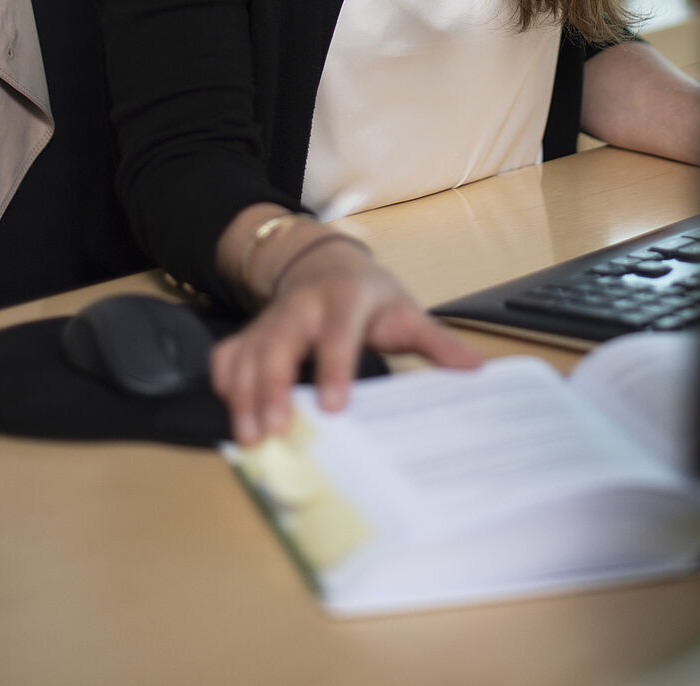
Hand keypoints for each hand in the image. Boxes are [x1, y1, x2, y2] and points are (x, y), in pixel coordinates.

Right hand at [210, 235, 480, 444]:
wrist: (323, 260)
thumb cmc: (368, 294)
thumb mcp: (404, 310)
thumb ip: (435, 342)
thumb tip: (475, 368)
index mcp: (344, 299)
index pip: (339, 332)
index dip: (335, 367)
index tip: (335, 407)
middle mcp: (301, 306)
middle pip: (280, 343)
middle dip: (272, 387)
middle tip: (273, 432)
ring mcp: (270, 318)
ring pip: (248, 351)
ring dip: (243, 394)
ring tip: (248, 437)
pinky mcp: (249, 332)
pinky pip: (228, 354)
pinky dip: (224, 381)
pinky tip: (230, 412)